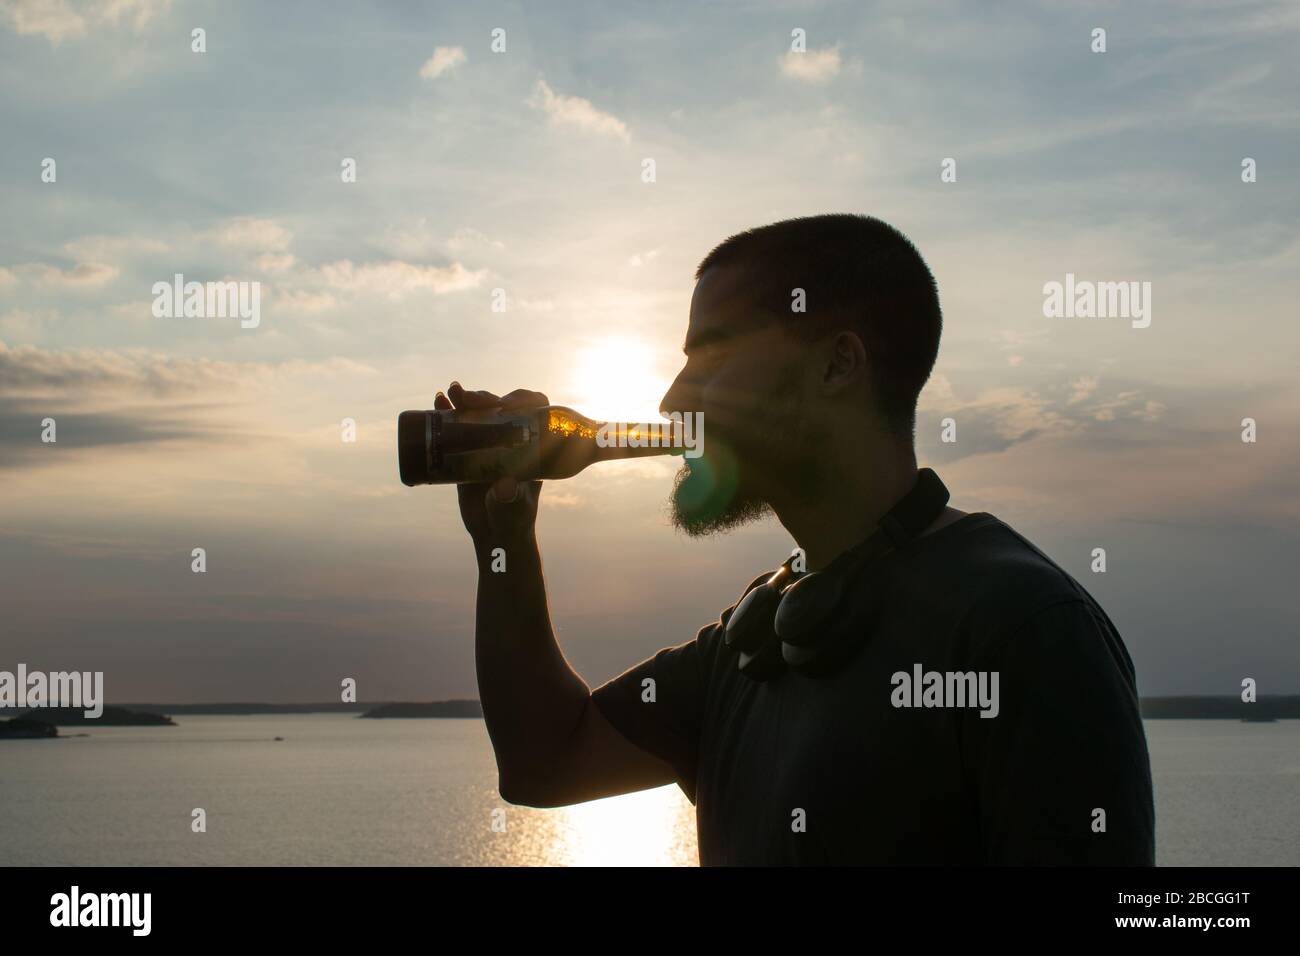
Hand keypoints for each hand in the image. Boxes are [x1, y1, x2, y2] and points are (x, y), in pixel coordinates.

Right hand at [436, 382, 547, 549]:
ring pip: (479, 413)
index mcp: (531, 446)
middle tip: (469, 400)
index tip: (506, 406)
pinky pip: (458, 426)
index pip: (535, 410)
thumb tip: (504, 487)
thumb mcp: (514, 508)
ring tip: (451, 392)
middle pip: (501, 407)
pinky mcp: (467, 452)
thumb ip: (511, 499)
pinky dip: (448, 411)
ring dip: (466, 398)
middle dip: (485, 398)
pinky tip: (439, 400)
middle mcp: (511, 440)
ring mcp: (489, 444)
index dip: (523, 400)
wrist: (495, 534)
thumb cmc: (513, 520)